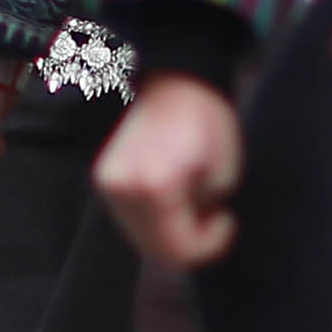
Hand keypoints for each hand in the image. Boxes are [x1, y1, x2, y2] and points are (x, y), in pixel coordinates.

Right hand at [98, 67, 242, 270]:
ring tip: (193, 201)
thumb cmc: (206, 121)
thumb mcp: (224, 175)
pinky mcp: (104, 180)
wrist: (174, 81)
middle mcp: (122, 188)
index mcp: (154, 186)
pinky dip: (156, 220)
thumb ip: (205, 214)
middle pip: (156, 250)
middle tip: (213, 214)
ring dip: (172, 231)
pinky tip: (174, 196)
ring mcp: (108, 184)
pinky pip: (132, 220)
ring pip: (142, 238)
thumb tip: (192, 231)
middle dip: (190, 240)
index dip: (211, 244)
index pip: (179, 248)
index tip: (227, 218)